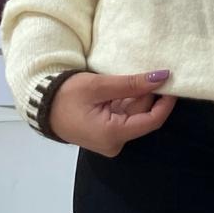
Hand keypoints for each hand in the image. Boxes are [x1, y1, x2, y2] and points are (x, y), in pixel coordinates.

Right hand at [49, 70, 177, 155]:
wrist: (40, 105)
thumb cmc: (66, 95)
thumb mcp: (99, 86)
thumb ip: (131, 83)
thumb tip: (162, 78)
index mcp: (113, 136)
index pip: (152, 121)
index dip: (166, 102)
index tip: (173, 81)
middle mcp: (114, 143)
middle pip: (142, 116)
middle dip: (148, 94)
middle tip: (152, 69)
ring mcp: (110, 139)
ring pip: (134, 114)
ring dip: (137, 95)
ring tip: (136, 74)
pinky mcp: (106, 132)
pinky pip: (124, 115)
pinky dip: (127, 100)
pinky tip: (125, 85)